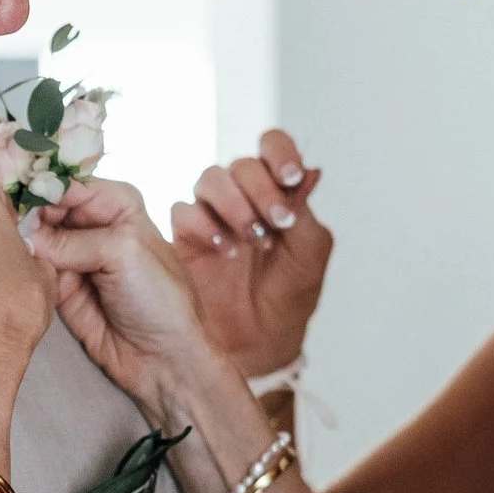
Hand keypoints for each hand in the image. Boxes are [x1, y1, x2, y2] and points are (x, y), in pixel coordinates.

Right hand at [26, 179, 219, 425]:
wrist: (164, 359)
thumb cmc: (160, 299)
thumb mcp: (122, 252)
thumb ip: (71, 239)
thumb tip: (23, 233)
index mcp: (117, 204)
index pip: (69, 183)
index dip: (40, 184)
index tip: (10, 186)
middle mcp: (94, 225)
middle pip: (46, 206)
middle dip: (24, 209)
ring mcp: (74, 256)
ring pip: (34, 237)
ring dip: (17, 237)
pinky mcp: (60, 287)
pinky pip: (32, 268)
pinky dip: (20, 265)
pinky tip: (3, 260)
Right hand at [169, 133, 332, 379]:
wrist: (257, 345)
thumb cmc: (286, 301)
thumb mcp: (310, 257)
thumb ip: (306, 214)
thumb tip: (308, 174)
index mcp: (276, 193)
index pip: (273, 148)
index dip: (280, 152)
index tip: (290, 176)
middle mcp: (243, 197)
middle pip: (241, 164)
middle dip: (260, 188)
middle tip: (275, 221)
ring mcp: (211, 215)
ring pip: (210, 179)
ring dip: (231, 203)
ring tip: (248, 237)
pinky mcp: (184, 237)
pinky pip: (183, 211)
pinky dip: (203, 224)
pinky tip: (222, 249)